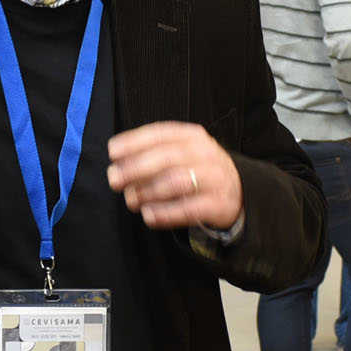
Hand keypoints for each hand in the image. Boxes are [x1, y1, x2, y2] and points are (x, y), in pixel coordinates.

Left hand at [106, 122, 242, 232]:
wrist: (238, 192)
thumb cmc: (198, 171)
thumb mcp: (180, 154)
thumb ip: (151, 155)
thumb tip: (118, 164)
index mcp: (191, 136)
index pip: (160, 134)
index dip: (134, 142)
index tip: (113, 152)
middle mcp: (204, 154)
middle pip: (166, 157)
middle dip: (136, 168)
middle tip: (115, 179)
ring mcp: (214, 178)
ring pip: (177, 182)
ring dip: (149, 192)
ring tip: (132, 200)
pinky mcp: (218, 203)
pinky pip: (189, 209)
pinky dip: (166, 213)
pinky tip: (149, 216)